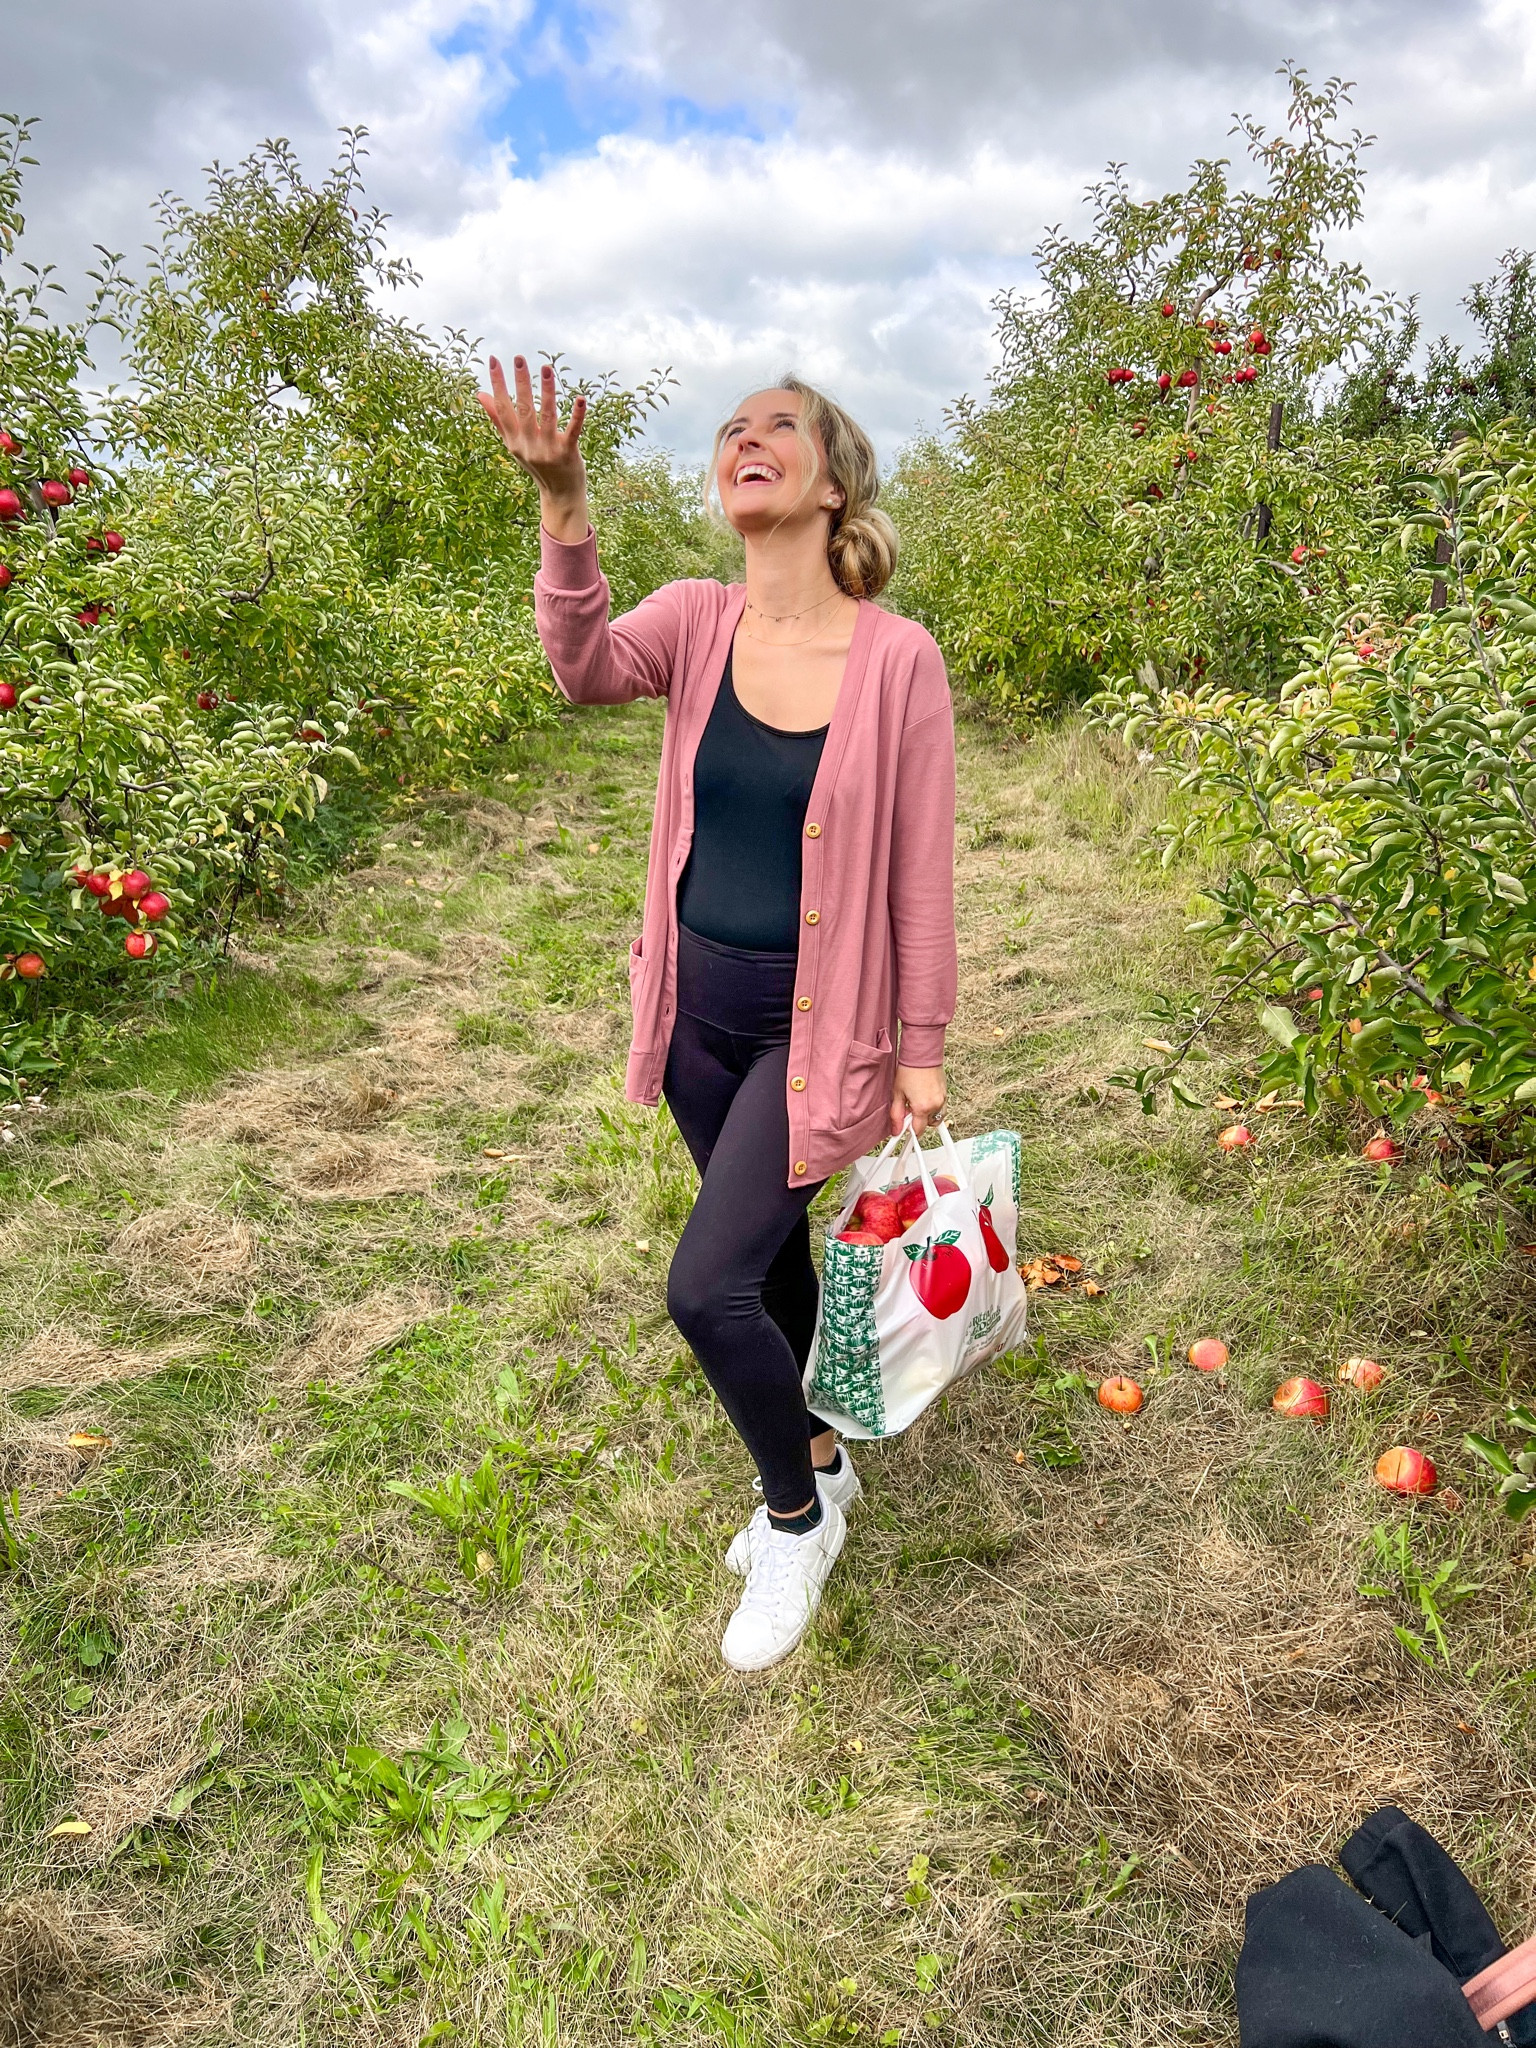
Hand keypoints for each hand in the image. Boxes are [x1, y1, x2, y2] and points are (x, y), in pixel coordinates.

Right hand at [477, 355, 588, 539]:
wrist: (560, 495)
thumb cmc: (537, 464)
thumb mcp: (514, 443)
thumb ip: (498, 419)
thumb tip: (480, 394)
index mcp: (514, 440)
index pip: (503, 408)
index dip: (498, 384)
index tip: (494, 360)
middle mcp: (528, 445)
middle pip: (523, 410)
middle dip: (521, 383)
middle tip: (519, 358)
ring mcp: (548, 450)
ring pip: (547, 416)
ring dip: (547, 391)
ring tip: (546, 368)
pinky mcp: (568, 453)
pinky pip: (573, 431)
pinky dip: (577, 416)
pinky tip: (581, 399)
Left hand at [890, 1064, 945, 1137]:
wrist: (922, 1054)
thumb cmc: (909, 1071)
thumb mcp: (897, 1094)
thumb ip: (896, 1115)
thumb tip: (896, 1130)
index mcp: (922, 1107)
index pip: (918, 1130)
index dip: (910, 1131)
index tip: (904, 1129)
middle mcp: (935, 1105)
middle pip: (927, 1125)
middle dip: (918, 1120)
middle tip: (909, 1109)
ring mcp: (942, 1099)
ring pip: (935, 1117)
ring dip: (927, 1115)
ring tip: (917, 1102)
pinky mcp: (945, 1093)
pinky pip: (940, 1108)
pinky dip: (933, 1107)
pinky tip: (924, 1096)